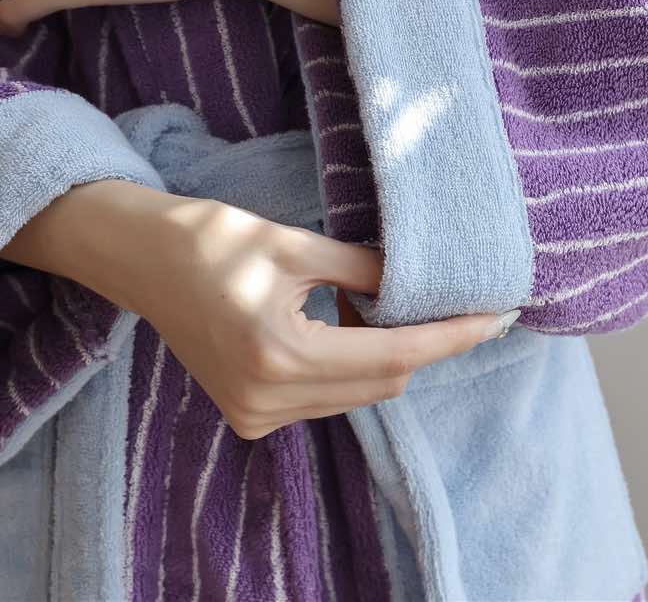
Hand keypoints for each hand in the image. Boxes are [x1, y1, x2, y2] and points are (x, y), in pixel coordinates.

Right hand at [124, 198, 516, 438]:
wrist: (141, 259)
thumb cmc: (211, 238)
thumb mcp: (294, 243)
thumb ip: (362, 269)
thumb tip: (418, 282)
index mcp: (280, 355)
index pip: (395, 354)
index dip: (452, 336)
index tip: (499, 316)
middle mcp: (270, 400)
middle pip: (383, 381)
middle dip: (425, 343)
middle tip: (453, 300)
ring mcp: (257, 415)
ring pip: (358, 393)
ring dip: (386, 353)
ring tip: (380, 301)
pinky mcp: (250, 415)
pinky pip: (327, 397)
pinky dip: (351, 364)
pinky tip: (344, 322)